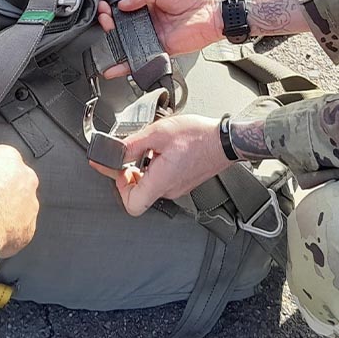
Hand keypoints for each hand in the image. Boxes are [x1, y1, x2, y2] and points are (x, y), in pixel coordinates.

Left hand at [92, 115, 231, 215]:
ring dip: (142, 169)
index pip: (131, 204)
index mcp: (160, 182)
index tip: (118, 169)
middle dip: (127, 175)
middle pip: (138, 195)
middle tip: (127, 156)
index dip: (119, 187)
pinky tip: (160, 151)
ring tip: (146, 150)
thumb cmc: (198, 137)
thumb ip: (133, 144)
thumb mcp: (158, 133)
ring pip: (150, 186)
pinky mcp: (183, 181)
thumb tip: (114, 151)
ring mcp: (177, 187)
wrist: (224, 140)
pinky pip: (162, 180)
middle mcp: (168, 190)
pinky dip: (154, 168)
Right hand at [95, 0, 222, 75]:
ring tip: (105, 35)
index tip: (105, 7)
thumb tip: (122, 3)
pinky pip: (141, 58)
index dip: (114, 7)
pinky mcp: (160, 49)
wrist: (212, 12)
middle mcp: (151, 20)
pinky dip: (127, 64)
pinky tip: (114, 67)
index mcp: (150, 3)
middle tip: (104, 19)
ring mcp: (154, 35)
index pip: (126, 7)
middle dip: (110, 22)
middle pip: (123, 25)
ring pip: (129, 42)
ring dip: (114, 41)